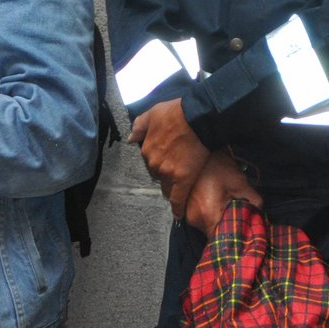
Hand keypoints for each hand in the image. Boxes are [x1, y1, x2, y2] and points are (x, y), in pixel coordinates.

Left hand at [130, 98, 209, 217]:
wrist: (197, 117)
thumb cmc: (176, 113)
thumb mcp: (153, 113)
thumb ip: (140, 126)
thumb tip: (130, 138)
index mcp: (147, 149)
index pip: (150, 160)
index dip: (159, 158)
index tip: (166, 157)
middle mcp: (155, 163)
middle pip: (158, 173)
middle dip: (165, 171)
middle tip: (177, 165)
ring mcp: (169, 172)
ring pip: (167, 184)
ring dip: (172, 184)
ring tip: (181, 182)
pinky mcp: (184, 179)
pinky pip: (178, 198)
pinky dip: (178, 207)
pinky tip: (179, 214)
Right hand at [182, 150, 261, 236]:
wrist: (198, 155)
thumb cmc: (219, 167)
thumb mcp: (241, 183)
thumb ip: (254, 200)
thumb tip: (261, 214)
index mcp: (209, 214)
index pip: (220, 240)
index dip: (232, 239)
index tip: (242, 235)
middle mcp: (195, 219)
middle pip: (213, 235)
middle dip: (226, 230)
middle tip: (237, 221)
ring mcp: (188, 215)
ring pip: (206, 228)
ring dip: (217, 222)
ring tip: (226, 211)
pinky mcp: (185, 210)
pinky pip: (200, 220)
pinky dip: (209, 216)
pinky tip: (217, 206)